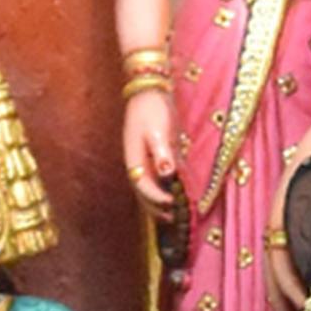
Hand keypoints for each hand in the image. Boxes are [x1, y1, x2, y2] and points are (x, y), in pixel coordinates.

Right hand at [121, 93, 181, 213]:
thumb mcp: (157, 130)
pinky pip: (157, 179)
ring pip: (149, 188)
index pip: (142, 186)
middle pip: (143, 193)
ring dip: (159, 202)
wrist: (149, 92)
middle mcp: (137, 163)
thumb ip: (161, 153)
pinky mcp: (155, 155)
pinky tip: (176, 195)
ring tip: (174, 214)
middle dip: (156, 207)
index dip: (156, 198)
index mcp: (134, 158)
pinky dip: (164, 190)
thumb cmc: (151, 109)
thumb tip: (166, 173)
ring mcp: (145, 160)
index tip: (171, 203)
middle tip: (173, 218)